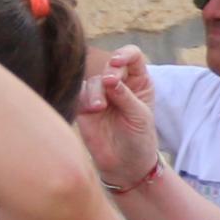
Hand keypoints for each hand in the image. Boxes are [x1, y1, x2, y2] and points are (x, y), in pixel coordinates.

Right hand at [78, 46, 162, 188]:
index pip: (132, 56)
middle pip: (110, 65)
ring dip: (96, 91)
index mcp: (139, 81)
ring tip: (100, 107)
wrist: (125, 164)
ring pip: (93, 81)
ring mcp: (101, 95)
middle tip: (109, 84)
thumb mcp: (139, 116)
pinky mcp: (84, 107)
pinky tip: (92, 110)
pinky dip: (84, 99)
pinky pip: (79, 95)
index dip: (124, 55)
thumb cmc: (139, 138)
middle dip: (109, 72)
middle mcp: (118, 83)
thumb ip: (125, 96)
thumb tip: (108, 79)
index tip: (117, 63)